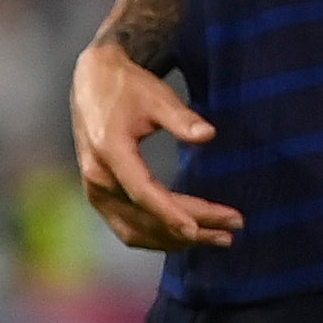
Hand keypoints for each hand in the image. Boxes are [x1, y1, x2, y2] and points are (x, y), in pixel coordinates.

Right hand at [71, 38, 237, 252]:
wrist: (92, 82)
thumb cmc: (125, 86)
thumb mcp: (156, 96)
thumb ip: (181, 118)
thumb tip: (208, 135)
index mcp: (110, 150)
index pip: (143, 192)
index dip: (171, 214)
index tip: (199, 229)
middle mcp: (98, 177)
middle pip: (145, 218)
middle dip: (189, 231)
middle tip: (230, 232)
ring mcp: (96, 190)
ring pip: (136, 231)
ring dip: (175, 241)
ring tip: (217, 238)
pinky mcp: (99, 195)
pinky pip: (127, 228)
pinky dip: (157, 238)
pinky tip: (186, 237)